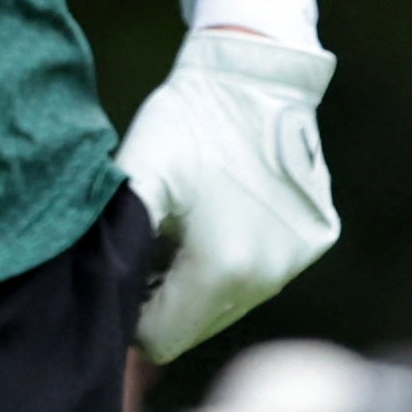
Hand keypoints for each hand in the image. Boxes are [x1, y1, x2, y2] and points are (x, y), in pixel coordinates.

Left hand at [114, 31, 339, 362]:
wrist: (254, 73)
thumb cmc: (188, 121)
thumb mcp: (139, 178)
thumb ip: (116, 247)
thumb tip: (98, 305)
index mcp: (222, 269)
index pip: (161, 339)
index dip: (133, 311)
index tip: (129, 265)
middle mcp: (267, 276)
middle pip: (197, 326)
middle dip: (168, 297)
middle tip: (156, 240)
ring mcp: (296, 260)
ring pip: (230, 303)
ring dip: (202, 279)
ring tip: (189, 224)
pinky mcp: (314, 241)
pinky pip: (263, 273)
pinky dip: (238, 257)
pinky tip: (225, 213)